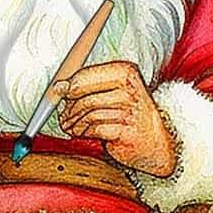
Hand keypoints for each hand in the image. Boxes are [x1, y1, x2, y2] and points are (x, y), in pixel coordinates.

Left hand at [56, 59, 177, 178]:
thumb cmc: (130, 114)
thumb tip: (59, 87)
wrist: (155, 141)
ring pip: (88, 114)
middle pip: (84, 95)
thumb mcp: (114, 91)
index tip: (57, 92)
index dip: (67, 85)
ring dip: (74, 123)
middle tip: (63, 115)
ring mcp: (130, 110)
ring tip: (71, 126)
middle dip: (69, 107)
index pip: (86, 74)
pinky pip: (95, 129)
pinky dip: (84, 132)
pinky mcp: (127, 131)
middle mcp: (129, 88)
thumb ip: (88, 85)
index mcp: (125, 71)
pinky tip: (82, 133)